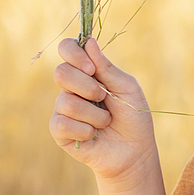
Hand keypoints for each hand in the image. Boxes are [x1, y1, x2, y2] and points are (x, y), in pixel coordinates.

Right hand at [50, 37, 158, 185]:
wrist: (134, 152)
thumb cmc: (133, 116)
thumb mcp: (127, 88)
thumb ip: (107, 67)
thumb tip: (89, 42)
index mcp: (87, 72)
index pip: (67, 49)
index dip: (74, 53)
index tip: (92, 68)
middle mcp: (71, 88)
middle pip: (61, 73)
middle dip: (87, 86)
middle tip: (103, 96)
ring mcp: (63, 109)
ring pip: (66, 102)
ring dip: (94, 114)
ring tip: (105, 121)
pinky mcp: (59, 131)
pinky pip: (62, 124)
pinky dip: (85, 130)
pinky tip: (93, 135)